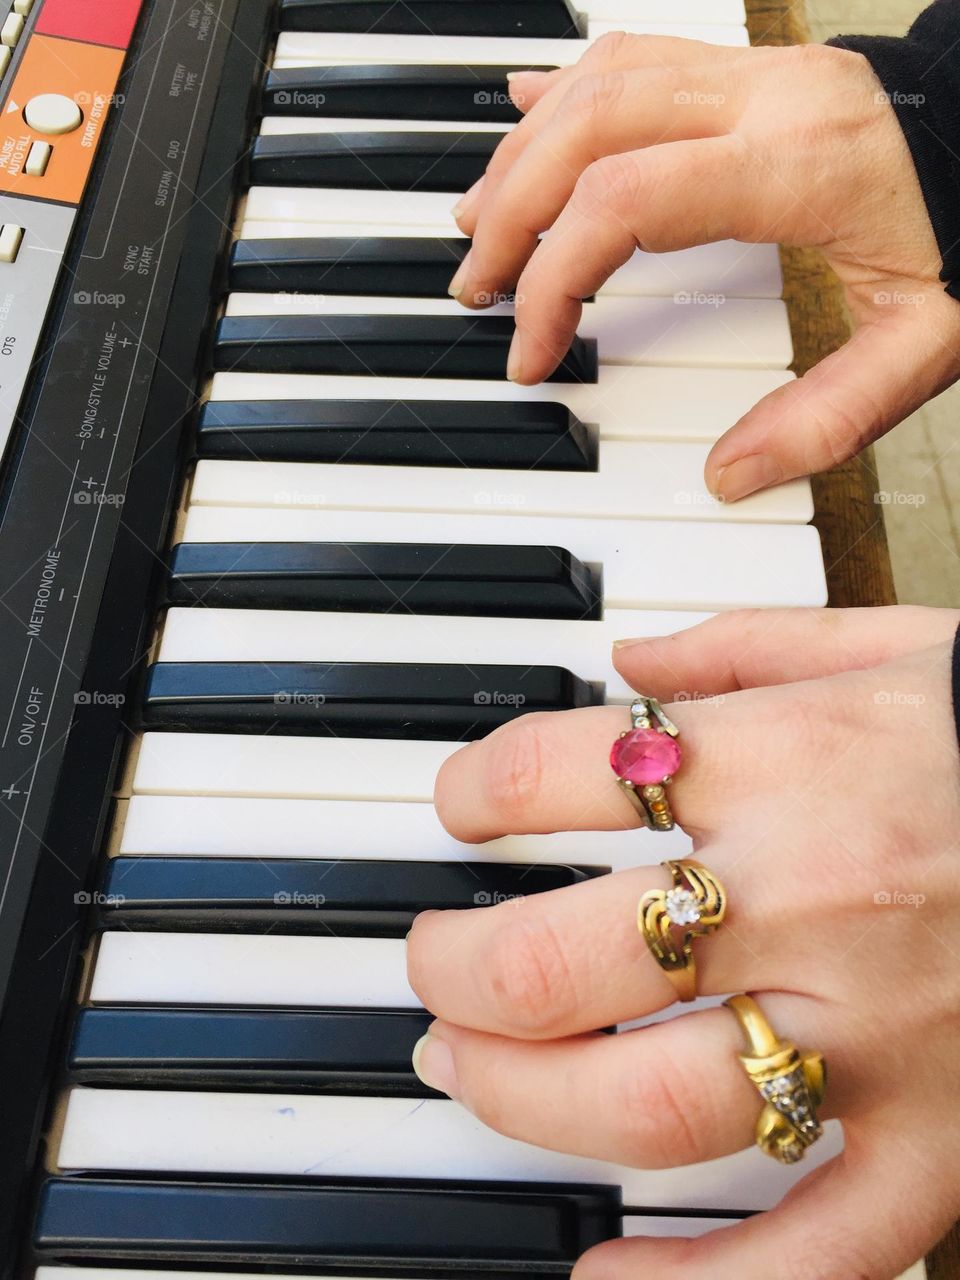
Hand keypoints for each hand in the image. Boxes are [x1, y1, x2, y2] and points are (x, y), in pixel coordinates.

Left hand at [407, 606, 959, 1278]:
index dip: (472, 792)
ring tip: (467, 1066)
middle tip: (433, 965)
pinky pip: (811, 1249)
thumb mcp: (895, 646)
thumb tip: (631, 658)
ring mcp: (880, 1037)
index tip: (461, 808)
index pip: (552, 774)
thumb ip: (746, 645)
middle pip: (562, 963)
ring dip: (522, 1098)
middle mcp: (816, 899)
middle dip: (458, 971)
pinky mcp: (947, 1138)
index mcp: (790, 762)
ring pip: (647, 1109)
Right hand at [449, 36, 959, 500]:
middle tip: (478, 287)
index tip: (534, 350)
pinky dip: (567, 88)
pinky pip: (637, 56)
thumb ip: (829, 417)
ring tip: (481, 220)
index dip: (557, 280)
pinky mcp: (757, 67)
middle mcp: (766, 98)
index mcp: (800, 163)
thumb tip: (732, 475)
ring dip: (524, 152)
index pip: (624, 206)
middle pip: (587, 131)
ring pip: (601, 82)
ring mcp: (759, 71)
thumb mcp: (926, 343)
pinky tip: (526, 106)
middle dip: (513, 214)